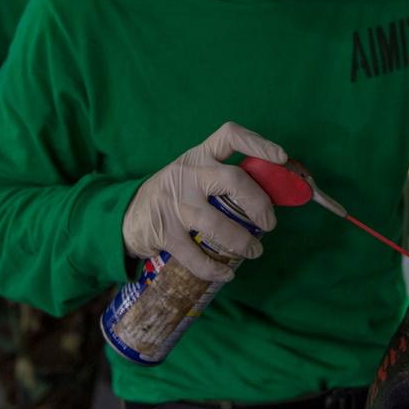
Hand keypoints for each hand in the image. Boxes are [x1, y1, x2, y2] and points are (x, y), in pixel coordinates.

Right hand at [122, 122, 285, 281]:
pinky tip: (227, 272)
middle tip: (269, 223)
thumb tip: (270, 197)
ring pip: (216, 222)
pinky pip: (195, 254)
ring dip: (242, 241)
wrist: (126, 216)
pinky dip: (215, 267)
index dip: (258, 144)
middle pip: (232, 179)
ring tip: (254, 252)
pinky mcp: (164, 231)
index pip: (229, 136)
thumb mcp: (195, 175)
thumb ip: (224, 180)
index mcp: (200, 155)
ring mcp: (175, 202)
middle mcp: (188, 173)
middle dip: (259, 203)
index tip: (281, 158)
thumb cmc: (175, 194)